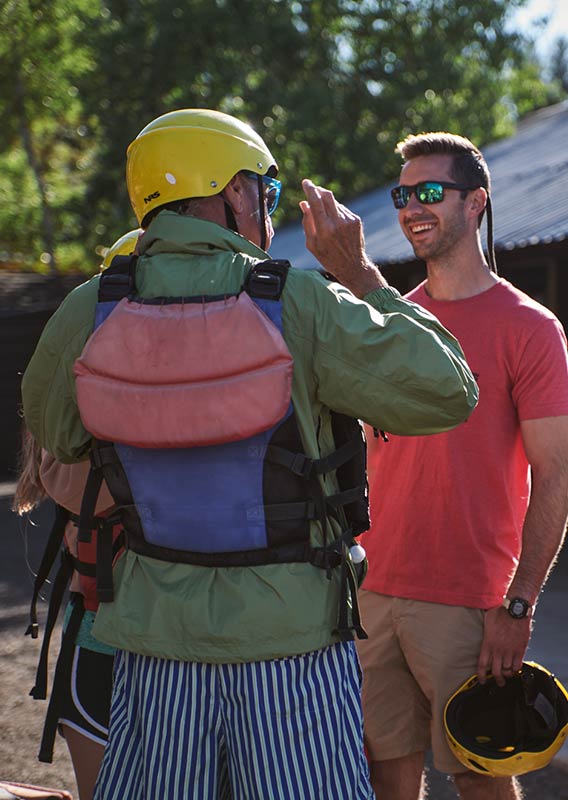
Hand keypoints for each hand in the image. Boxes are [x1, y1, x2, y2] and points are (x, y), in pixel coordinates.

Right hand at [299, 179, 386, 297]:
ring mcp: (348, 220)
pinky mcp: (356, 220)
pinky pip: (342, 209)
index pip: (316, 202)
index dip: (310, 189)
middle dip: (318, 189)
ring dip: (326, 203)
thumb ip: (307, 222)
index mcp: (324, 229)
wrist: (352, 266)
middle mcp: (337, 222)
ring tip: (323, 216)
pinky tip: (334, 223)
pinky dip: (335, 211)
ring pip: (335, 203)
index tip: (305, 182)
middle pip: (327, 195)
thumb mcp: (312, 244)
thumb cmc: (328, 257)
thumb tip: (304, 203)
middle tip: (312, 188)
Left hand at [477, 606, 531, 685]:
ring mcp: (509, 651)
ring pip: (507, 671)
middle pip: (495, 672)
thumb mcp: (486, 622)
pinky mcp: (520, 650)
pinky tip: (514, 669)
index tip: (482, 681)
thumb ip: (485, 634)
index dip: (481, 675)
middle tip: (498, 682)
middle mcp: (498, 650)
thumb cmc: (500, 613)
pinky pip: (517, 665)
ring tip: (507, 676)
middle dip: (497, 679)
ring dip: (507, 675)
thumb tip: (484, 637)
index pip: (482, 665)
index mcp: (488, 644)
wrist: (515, 611)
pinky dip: (516, 670)